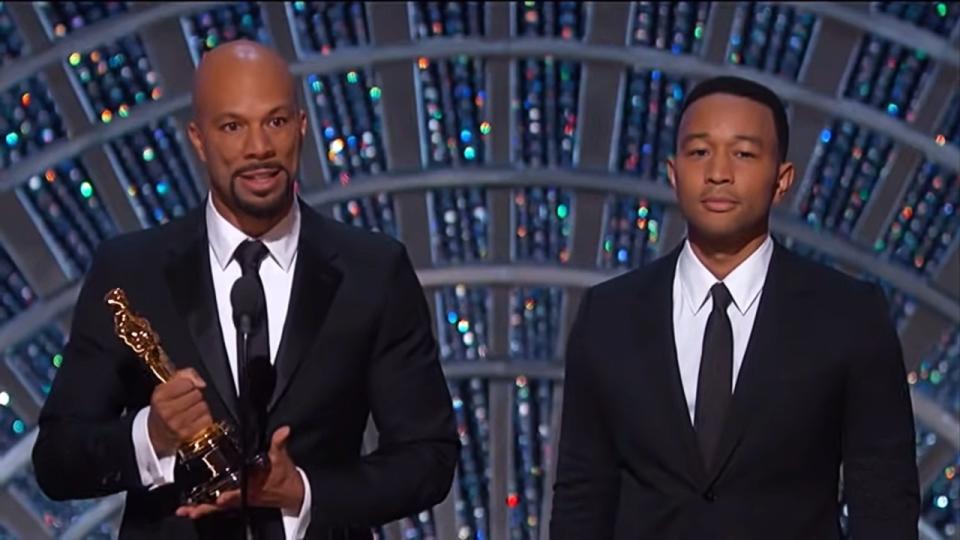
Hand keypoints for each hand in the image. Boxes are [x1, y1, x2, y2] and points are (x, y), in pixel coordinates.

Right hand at [147, 368, 212, 456]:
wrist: (157, 434)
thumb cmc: (165, 407)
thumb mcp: (168, 386)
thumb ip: (186, 375)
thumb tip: (201, 383)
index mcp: (160, 396)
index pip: (187, 382)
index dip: (188, 384)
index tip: (184, 389)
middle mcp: (166, 410)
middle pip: (197, 394)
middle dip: (195, 396)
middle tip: (187, 401)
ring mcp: (176, 424)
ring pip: (203, 406)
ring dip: (200, 407)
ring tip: (190, 410)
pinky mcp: (186, 433)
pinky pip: (206, 419)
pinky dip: (203, 418)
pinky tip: (194, 420)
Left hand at [175, 426, 304, 518]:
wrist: (293, 493)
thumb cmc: (285, 477)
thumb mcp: (282, 459)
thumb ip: (279, 444)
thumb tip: (283, 431)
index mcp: (253, 487)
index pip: (239, 493)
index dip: (229, 496)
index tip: (219, 498)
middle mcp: (243, 496)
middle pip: (221, 504)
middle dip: (204, 507)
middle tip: (188, 509)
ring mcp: (239, 499)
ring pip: (217, 507)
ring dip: (201, 508)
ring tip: (185, 510)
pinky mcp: (238, 499)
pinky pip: (219, 505)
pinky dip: (207, 506)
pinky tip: (194, 507)